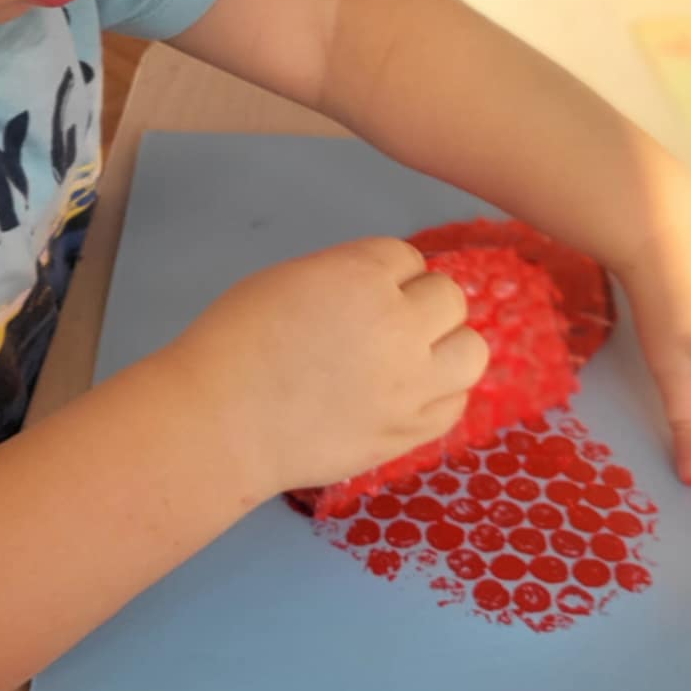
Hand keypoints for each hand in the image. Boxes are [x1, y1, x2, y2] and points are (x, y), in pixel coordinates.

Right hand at [174, 237, 488, 501]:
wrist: (219, 425)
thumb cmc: (236, 343)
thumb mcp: (291, 280)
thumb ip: (348, 277)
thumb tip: (387, 289)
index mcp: (362, 276)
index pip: (408, 257)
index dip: (384, 275)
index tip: (356, 296)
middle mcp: (399, 325)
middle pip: (449, 298)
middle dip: (419, 306)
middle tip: (381, 329)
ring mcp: (411, 384)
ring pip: (471, 351)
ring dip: (444, 349)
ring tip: (408, 362)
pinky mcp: (410, 432)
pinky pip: (456, 404)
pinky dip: (437, 396)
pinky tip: (404, 397)